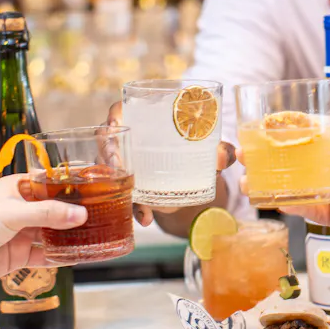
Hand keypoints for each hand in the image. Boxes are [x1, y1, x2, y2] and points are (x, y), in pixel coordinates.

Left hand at [0, 175, 87, 311]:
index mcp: (14, 188)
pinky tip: (75, 256)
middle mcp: (18, 209)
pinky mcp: (16, 256)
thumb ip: (48, 214)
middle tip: (100, 214)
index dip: (69, 185)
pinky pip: (43, 255)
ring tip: (94, 236)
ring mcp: (17, 233)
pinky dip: (58, 256)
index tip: (94, 186)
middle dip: (73, 213)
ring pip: (50, 233)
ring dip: (68, 236)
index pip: (48, 182)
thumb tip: (80, 214)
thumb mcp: (12, 213)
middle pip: (53, 209)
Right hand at [106, 101, 235, 226]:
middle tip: (120, 164)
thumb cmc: (196, 153)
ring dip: (117, 184)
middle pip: (107, 141)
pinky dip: (135, 208)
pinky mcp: (130, 188)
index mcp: (144, 121)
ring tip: (135, 197)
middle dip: (109, 152)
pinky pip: (124, 197)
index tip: (116, 125)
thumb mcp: (208, 151)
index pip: (120, 110)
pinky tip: (146, 217)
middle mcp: (129, 141)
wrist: (193, 181)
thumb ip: (219, 151)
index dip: (114, 115)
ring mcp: (126, 166)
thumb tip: (222, 157)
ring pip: (109, 171)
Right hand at [239, 99, 329, 226]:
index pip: (297, 140)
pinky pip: (302, 209)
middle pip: (284, 164)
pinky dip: (288, 206)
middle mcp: (319, 170)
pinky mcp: (323, 212)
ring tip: (246, 182)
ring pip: (286, 187)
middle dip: (259, 160)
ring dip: (265, 185)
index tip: (254, 129)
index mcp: (328, 151)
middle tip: (240, 154)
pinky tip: (272, 201)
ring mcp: (319, 191)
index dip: (274, 135)